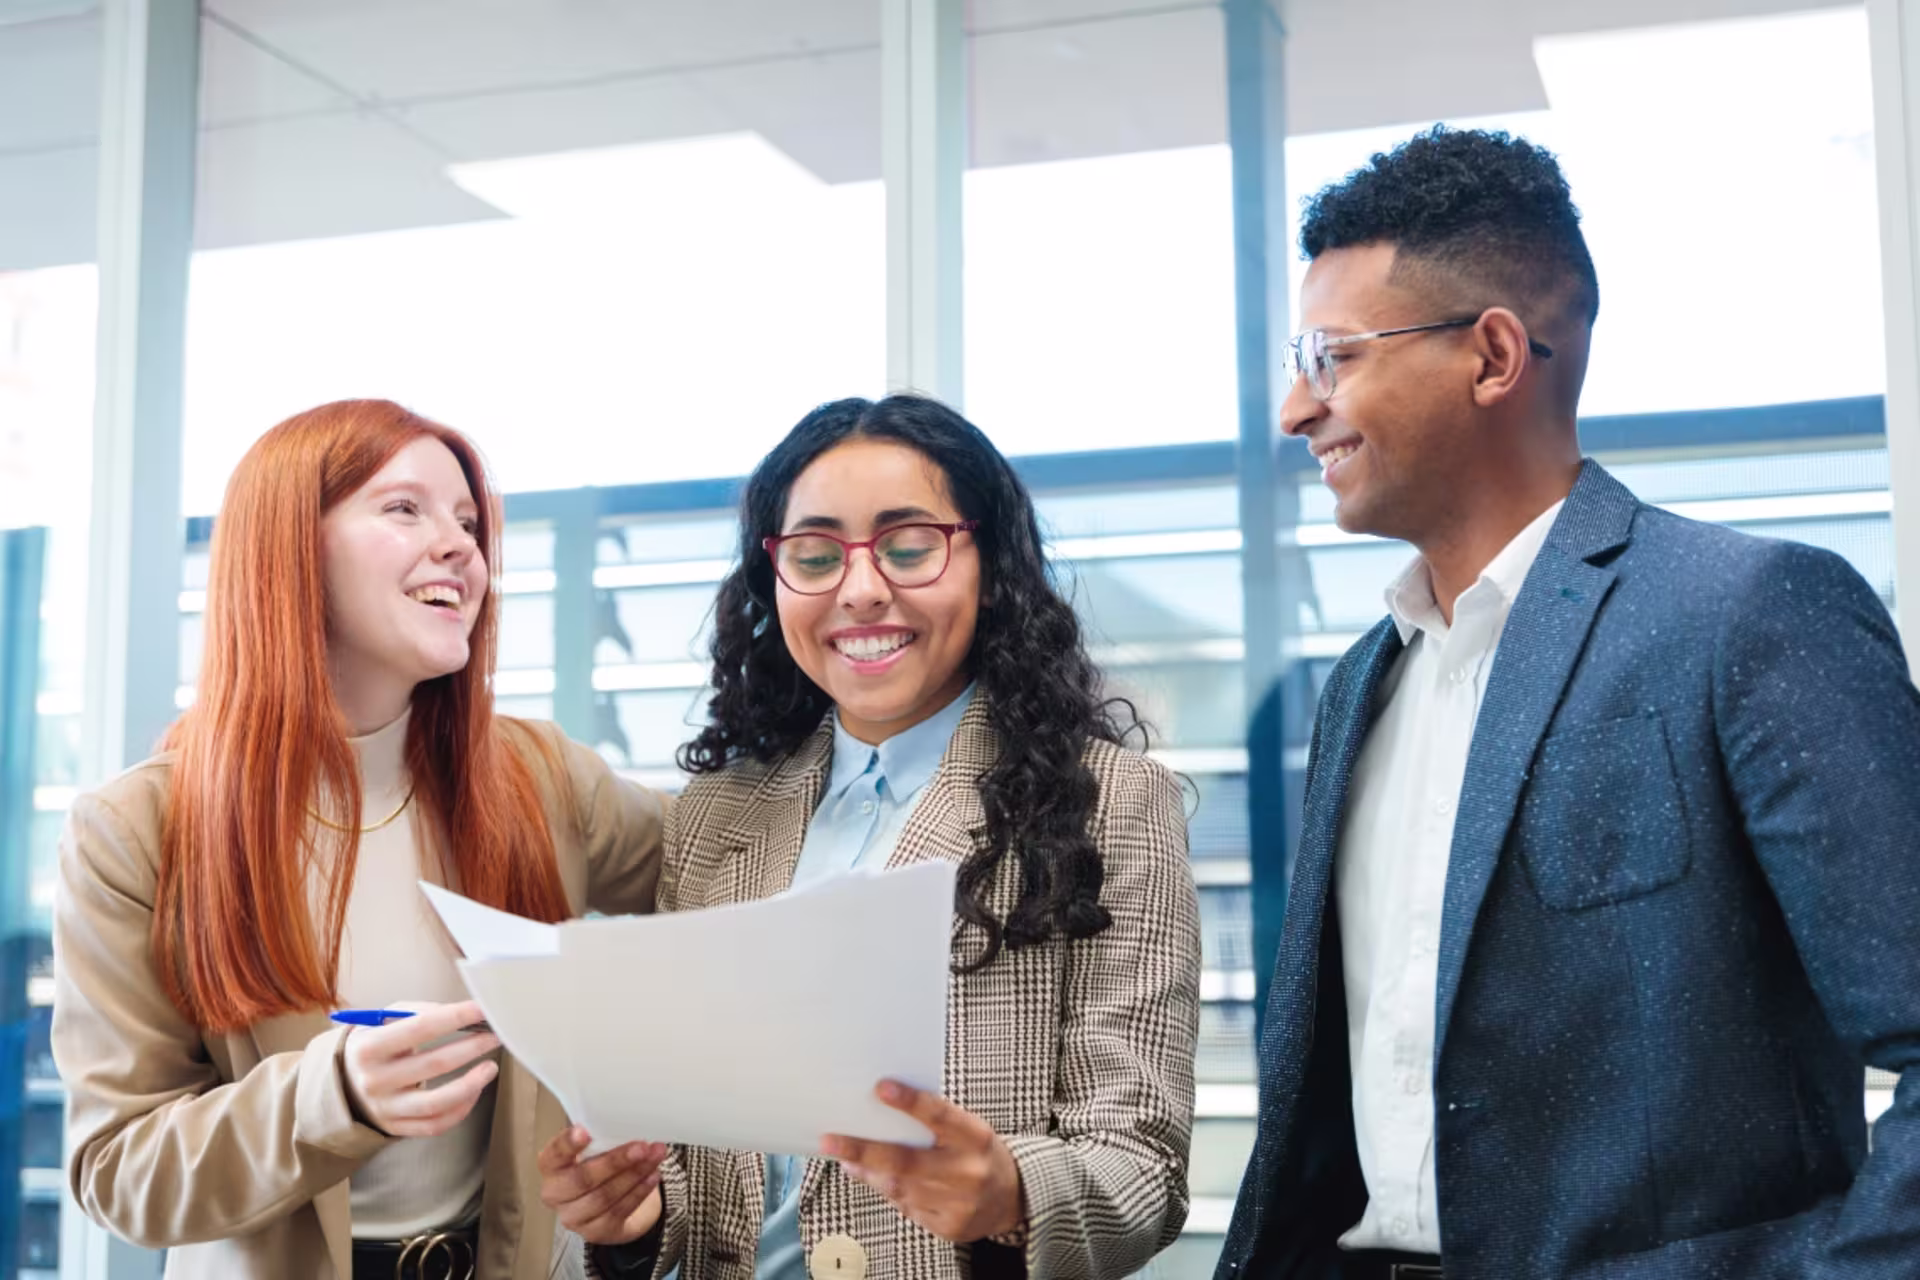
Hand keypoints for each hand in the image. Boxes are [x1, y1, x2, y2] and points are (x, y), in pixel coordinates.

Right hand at [340, 1000, 500, 1137]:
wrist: (343, 1085)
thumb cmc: (373, 1046)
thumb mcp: (381, 1021)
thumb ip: (416, 1013)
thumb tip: (457, 1011)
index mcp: (368, 1048)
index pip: (419, 1028)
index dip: (455, 1017)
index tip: (482, 1010)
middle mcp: (375, 1080)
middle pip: (434, 1064)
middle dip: (472, 1047)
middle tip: (495, 1036)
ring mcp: (386, 1109)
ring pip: (437, 1102)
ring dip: (471, 1084)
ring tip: (490, 1067)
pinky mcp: (396, 1128)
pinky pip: (435, 1124)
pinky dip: (461, 1109)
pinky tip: (474, 1091)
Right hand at [539, 1127, 669, 1244]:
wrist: (608, 1201)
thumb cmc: (597, 1163)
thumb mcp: (593, 1147)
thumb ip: (599, 1137)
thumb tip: (624, 1121)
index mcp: (551, 1167)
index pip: (554, 1155)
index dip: (567, 1144)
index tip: (584, 1132)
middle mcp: (555, 1194)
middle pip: (582, 1180)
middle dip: (614, 1162)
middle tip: (641, 1147)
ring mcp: (574, 1217)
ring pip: (604, 1197)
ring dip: (634, 1174)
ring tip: (654, 1157)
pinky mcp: (595, 1232)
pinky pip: (619, 1211)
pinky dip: (639, 1192)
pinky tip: (652, 1176)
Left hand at [822, 1080, 1024, 1242]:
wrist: (1011, 1199)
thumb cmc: (978, 1153)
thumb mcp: (968, 1129)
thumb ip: (935, 1121)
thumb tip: (881, 1107)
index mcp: (976, 1138)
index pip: (941, 1116)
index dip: (911, 1102)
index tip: (880, 1087)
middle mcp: (968, 1172)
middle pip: (906, 1161)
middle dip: (863, 1149)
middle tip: (831, 1139)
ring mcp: (958, 1204)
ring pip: (898, 1188)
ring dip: (867, 1171)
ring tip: (845, 1156)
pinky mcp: (948, 1228)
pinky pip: (906, 1208)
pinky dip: (887, 1191)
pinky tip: (873, 1177)